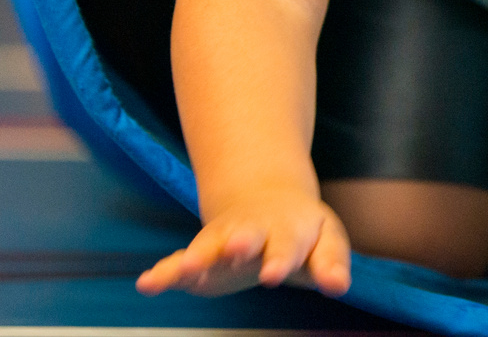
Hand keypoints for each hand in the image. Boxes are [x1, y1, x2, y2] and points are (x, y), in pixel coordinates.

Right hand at [136, 188, 351, 297]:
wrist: (268, 201)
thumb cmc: (303, 231)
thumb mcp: (325, 240)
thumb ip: (331, 263)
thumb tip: (339, 285)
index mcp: (288, 229)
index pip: (287, 245)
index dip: (280, 258)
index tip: (274, 274)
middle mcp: (253, 232)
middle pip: (246, 237)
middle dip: (241, 244)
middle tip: (237, 250)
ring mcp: (223, 242)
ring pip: (208, 246)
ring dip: (197, 256)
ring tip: (184, 269)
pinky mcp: (200, 256)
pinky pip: (178, 263)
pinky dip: (164, 273)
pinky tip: (147, 284)